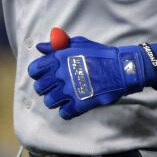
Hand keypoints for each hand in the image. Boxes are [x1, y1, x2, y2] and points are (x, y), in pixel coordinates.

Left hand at [26, 33, 155, 119]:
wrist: (122, 68)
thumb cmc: (101, 55)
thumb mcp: (79, 43)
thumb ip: (57, 46)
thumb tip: (39, 47)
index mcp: (59, 58)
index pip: (34, 70)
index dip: (37, 74)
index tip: (43, 76)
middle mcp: (62, 74)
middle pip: (40, 87)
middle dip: (45, 88)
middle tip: (54, 88)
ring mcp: (71, 90)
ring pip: (50, 102)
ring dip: (55, 101)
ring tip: (64, 98)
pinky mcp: (81, 104)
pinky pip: (64, 113)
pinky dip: (67, 111)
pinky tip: (73, 106)